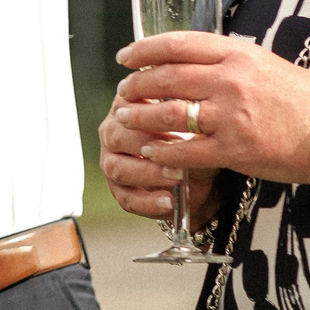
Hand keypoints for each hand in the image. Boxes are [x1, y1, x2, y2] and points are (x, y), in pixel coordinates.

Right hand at [97, 107, 220, 229]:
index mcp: (127, 106)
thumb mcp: (192, 127)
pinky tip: (168, 202)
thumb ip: (185, 124)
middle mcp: (112, 130)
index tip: (174, 123)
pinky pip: (126, 198)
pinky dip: (147, 202)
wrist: (199, 176)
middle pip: (117, 137)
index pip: (127, 107)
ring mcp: (111, 160)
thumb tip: (187, 128)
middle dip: (147, 147)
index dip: (147, 116)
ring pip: (117, 168)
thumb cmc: (192, 140)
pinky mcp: (117, 189)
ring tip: (176, 178)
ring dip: (148, 174)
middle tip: (175, 154)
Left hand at [109, 32, 309, 188]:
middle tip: (122, 91)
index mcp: (239, 54)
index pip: (179, 43)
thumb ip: (229, 61)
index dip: (145, 49)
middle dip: (136, 84)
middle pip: (167, 77)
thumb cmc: (304, 100)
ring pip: (170, 113)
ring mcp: (231, 116)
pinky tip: (151, 151)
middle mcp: (231, 80)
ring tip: (126, 120)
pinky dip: (164, 151)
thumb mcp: (266, 63)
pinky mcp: (235, 150)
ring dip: (141, 117)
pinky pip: (187, 150)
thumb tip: (190, 61)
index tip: (126, 55)